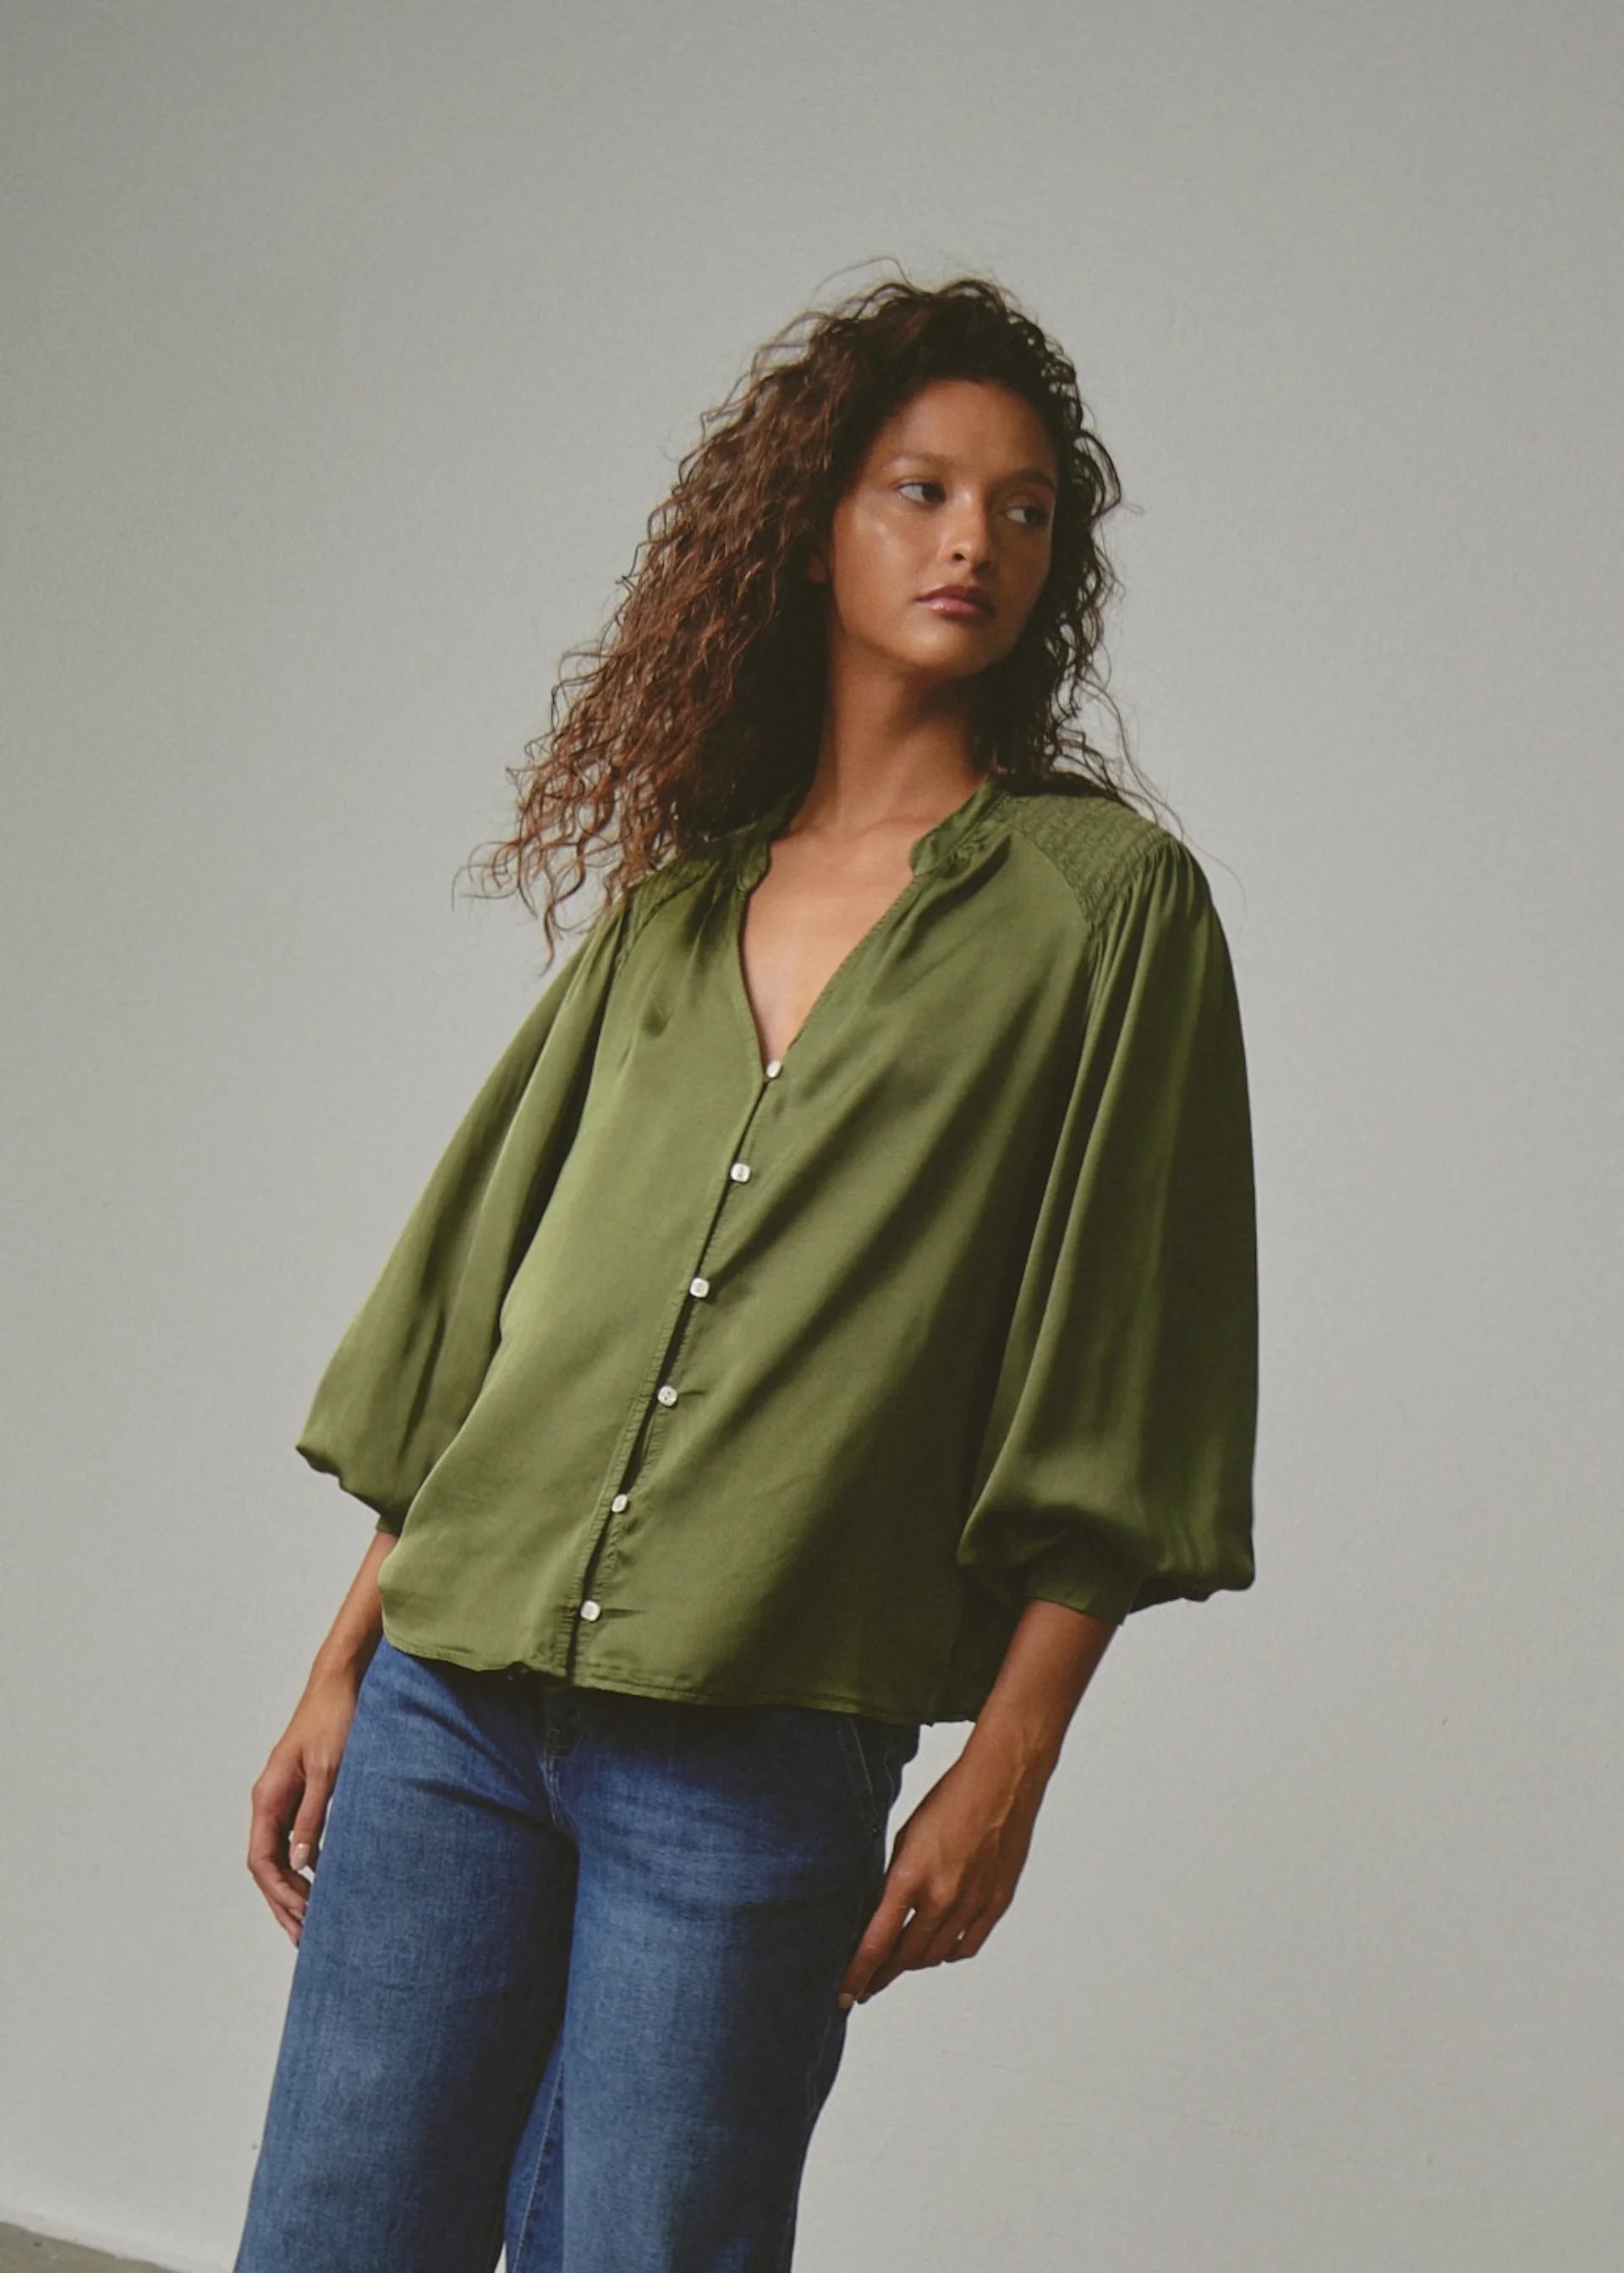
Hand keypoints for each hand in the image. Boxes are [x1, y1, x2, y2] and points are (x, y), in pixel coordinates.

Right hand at [246, 1667, 362, 1945]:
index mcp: (268, 1797)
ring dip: (293, 1890)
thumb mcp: (328, 1771)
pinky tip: (322, 1884)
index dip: (279, 1893)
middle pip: (267, 1866)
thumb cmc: (335, 1721)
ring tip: (311, 1923)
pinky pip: (295, 1840)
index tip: (303, 1917)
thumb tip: (301, 1862)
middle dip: (283, 1904)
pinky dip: (304, 1866)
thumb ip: (312, 1816)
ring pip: (280, 1856)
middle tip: (305, 1939)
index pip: (262, 1860)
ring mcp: (283, 1798)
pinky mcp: (301, 1793)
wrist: (341, 1684)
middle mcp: (269, 1801)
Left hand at [835, 1735, 1049, 2007]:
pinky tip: (938, 1947)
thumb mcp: (905, 1839)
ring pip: (935, 1956)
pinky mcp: (995, 1905)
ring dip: (914, 1961)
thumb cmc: (949, 1801)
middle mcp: (942, 1899)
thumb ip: (893, 1882)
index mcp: (910, 1878)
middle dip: (882, 1973)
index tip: (843, 1995)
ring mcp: (972, 1906)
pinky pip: (966, 1946)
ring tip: (899, 1960)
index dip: (857, 1974)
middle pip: (906, 1957)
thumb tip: (879, 1915)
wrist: (1001, 1784)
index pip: (876, 1943)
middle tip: (867, 1982)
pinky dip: (948, 1952)